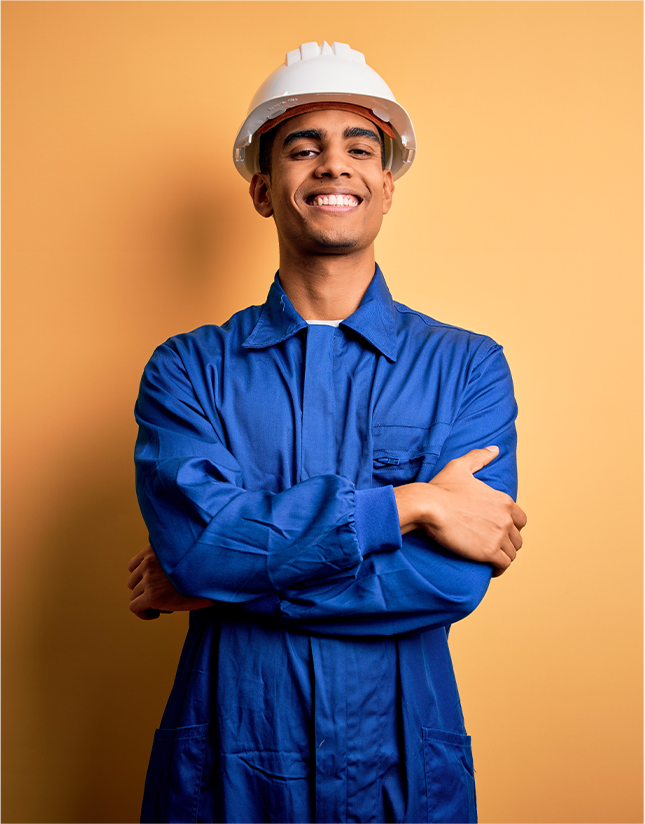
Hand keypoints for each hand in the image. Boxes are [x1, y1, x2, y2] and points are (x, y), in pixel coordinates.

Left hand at [127, 544, 213, 619]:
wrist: (216, 576)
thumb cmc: (207, 568)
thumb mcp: (187, 554)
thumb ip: (172, 557)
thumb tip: (166, 568)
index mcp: (156, 547)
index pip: (134, 565)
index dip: (144, 578)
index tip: (159, 585)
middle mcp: (149, 560)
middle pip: (132, 581)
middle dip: (146, 590)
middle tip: (166, 595)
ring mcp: (149, 577)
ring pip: (134, 595)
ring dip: (147, 601)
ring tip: (166, 604)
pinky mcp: (152, 595)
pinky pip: (135, 607)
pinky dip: (143, 613)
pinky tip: (157, 613)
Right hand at [393, 446, 526, 574]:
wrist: (428, 506)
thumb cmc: (441, 488)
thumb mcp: (460, 467)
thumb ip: (479, 457)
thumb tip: (495, 449)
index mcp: (503, 500)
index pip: (521, 520)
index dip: (511, 527)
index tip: (498, 532)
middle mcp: (506, 518)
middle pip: (517, 538)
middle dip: (507, 544)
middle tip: (493, 547)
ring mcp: (499, 536)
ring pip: (512, 553)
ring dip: (503, 557)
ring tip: (491, 559)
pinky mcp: (489, 552)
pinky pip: (503, 565)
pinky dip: (499, 569)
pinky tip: (491, 569)